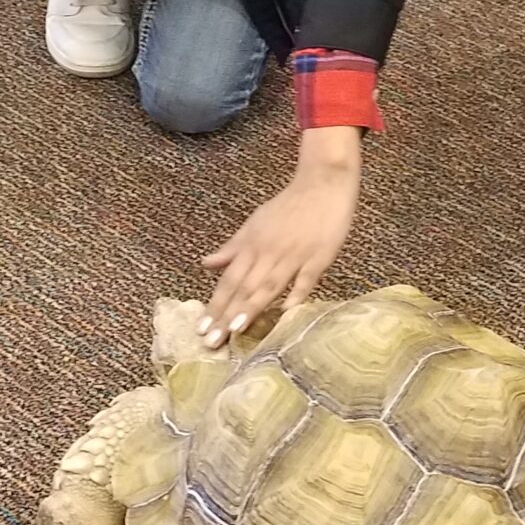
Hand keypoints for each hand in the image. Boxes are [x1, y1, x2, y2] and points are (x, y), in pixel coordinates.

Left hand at [200, 128, 362, 346]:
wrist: (323, 183)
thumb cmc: (289, 206)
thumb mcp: (254, 224)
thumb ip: (232, 248)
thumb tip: (205, 264)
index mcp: (251, 245)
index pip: (228, 280)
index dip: (215, 305)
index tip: (200, 329)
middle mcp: (268, 252)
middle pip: (243, 288)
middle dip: (225, 316)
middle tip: (211, 342)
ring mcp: (294, 255)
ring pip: (268, 286)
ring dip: (251, 308)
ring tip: (235, 330)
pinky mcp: (319, 257)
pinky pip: (305, 279)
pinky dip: (295, 295)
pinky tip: (285, 314)